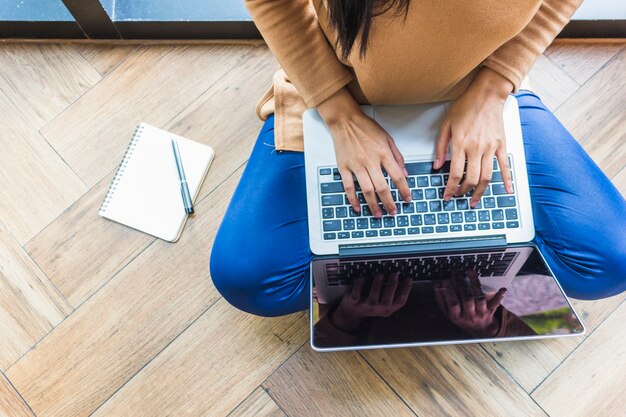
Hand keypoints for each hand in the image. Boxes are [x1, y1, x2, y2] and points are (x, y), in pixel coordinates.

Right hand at [317, 88, 410, 216]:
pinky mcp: (344, 167)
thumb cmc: (366, 127)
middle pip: (382, 187)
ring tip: (378, 214)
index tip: (407, 199)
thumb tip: (405, 173)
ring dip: (373, 205)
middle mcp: (370, 161)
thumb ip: (397, 156)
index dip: (404, 190)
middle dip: (389, 202)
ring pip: (366, 190)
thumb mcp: (387, 138)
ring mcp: (356, 165)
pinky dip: (353, 199)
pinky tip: (358, 208)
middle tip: (393, 212)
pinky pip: (348, 187)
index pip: (397, 176)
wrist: (345, 120)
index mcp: (383, 153)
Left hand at [330, 273, 411, 331]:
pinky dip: (358, 286)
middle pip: (387, 301)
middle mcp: (377, 310)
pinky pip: (356, 295)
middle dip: (391, 287)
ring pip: (372, 299)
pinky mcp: (353, 303)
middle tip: (394, 274)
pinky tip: (361, 278)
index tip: (409, 278)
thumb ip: (391, 293)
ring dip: (377, 286)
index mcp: (387, 309)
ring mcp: (365, 307)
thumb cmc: (371, 302)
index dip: (406, 291)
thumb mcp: (383, 302)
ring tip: (380, 274)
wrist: (352, 312)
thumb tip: (401, 275)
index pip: (400, 302)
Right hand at [434, 269, 506, 337]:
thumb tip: (436, 286)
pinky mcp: (490, 311)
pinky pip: (495, 303)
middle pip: (466, 299)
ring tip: (470, 271)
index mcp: (457, 317)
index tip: (445, 281)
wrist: (481, 331)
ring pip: (479, 298)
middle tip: (455, 272)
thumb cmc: (462, 319)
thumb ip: (442, 301)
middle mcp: (469, 316)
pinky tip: (502, 289)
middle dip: (460, 284)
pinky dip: (499, 296)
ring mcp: (481, 313)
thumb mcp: (449, 314)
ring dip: (475, 284)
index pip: (453, 304)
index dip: (449, 293)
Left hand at [435, 67, 514, 206]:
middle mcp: (476, 148)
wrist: (486, 94)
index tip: (447, 195)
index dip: (450, 188)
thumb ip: (440, 146)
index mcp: (461, 143)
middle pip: (471, 178)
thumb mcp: (446, 125)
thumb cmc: (466, 107)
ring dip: (480, 192)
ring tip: (474, 200)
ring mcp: (490, 147)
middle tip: (458, 196)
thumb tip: (436, 166)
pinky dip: (507, 180)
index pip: (455, 173)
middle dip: (463, 191)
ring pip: (486, 176)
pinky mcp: (501, 145)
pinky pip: (504, 166)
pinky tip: (507, 191)